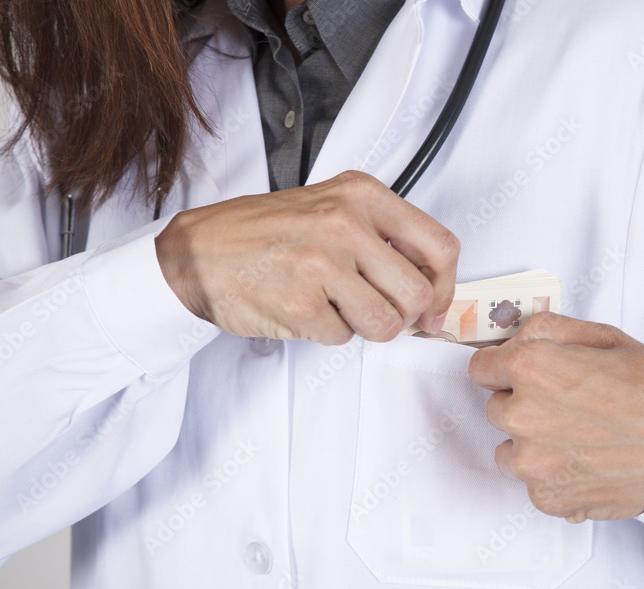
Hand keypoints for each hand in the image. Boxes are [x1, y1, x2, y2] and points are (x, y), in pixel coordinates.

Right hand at [155, 171, 459, 344]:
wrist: (198, 251)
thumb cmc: (266, 231)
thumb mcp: (332, 208)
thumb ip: (384, 239)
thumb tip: (432, 290)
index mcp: (362, 195)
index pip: (440, 247)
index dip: (445, 288)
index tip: (433, 307)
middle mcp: (346, 224)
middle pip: (417, 294)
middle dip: (402, 315)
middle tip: (375, 311)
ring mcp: (321, 264)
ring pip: (385, 323)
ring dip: (363, 326)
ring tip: (332, 305)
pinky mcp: (299, 303)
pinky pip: (342, 338)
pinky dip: (326, 332)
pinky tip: (302, 308)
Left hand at [468, 312, 643, 522]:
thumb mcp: (604, 337)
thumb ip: (547, 330)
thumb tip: (512, 340)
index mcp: (533, 368)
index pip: (480, 368)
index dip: (504, 369)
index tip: (523, 376)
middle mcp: (524, 416)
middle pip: (496, 408)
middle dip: (523, 404)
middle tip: (570, 406)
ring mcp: (533, 463)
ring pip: (508, 448)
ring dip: (532, 444)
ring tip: (579, 436)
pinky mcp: (547, 497)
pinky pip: (531, 482)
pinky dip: (552, 475)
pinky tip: (587, 462)